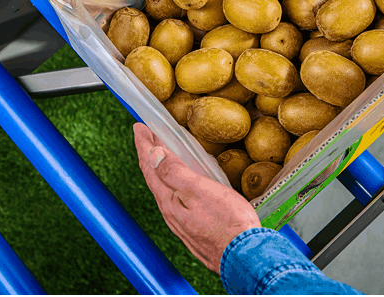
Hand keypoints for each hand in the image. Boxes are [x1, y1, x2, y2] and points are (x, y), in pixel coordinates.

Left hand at [133, 123, 260, 272]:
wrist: (244, 256)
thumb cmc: (227, 222)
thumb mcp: (199, 190)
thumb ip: (174, 173)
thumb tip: (154, 154)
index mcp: (169, 201)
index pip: (150, 168)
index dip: (143, 145)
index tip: (138, 127)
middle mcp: (171, 213)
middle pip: (154, 178)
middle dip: (149, 155)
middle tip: (146, 136)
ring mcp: (182, 222)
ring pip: (164, 190)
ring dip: (160, 169)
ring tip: (161, 155)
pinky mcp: (195, 228)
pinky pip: (176, 200)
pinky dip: (173, 183)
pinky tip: (183, 184)